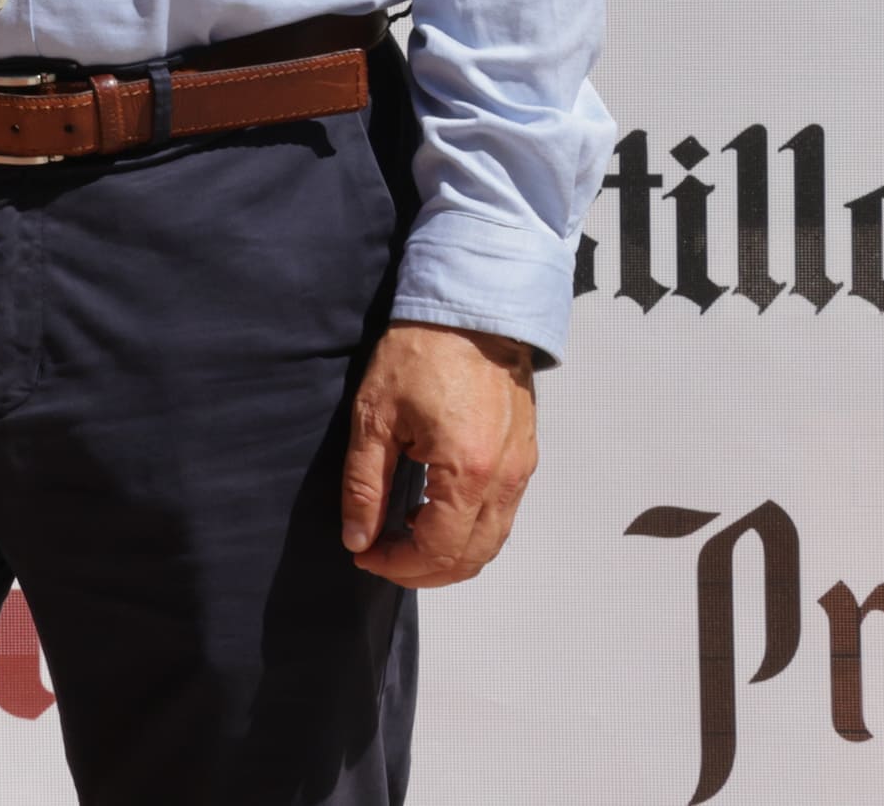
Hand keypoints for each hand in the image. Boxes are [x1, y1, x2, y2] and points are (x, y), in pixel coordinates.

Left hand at [341, 322, 538, 586]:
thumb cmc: (420, 354)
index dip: (399, 566)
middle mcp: (504, 480)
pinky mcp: (525, 459)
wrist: (472, 312)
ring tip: (404, 542)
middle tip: (382, 558)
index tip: (366, 556)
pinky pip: (503, 516)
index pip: (439, 550)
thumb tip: (357, 537)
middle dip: (425, 571)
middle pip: (472, 558)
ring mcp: (521, 471)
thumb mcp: (374, 418)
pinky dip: (471, 531)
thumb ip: (364, 485)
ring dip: (450, 556)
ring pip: (492, 542)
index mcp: (466, 472)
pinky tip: (434, 515)